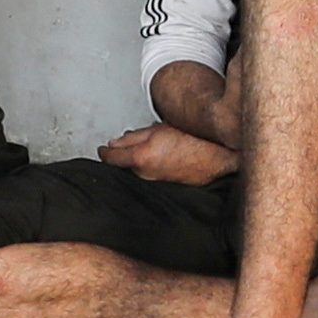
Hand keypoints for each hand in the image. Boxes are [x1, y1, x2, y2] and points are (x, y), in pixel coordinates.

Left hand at [97, 124, 236, 183]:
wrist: (216, 159)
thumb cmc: (193, 142)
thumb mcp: (158, 129)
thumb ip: (133, 137)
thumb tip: (114, 144)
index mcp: (140, 158)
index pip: (110, 158)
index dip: (104, 152)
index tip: (102, 149)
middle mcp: (144, 175)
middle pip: (124, 164)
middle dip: (125, 153)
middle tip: (133, 141)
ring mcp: (154, 183)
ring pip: (137, 170)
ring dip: (140, 159)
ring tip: (156, 146)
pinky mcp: (163, 187)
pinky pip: (150, 175)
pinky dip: (151, 166)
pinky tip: (165, 157)